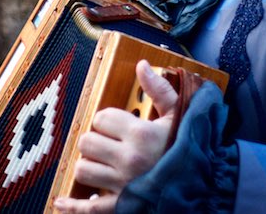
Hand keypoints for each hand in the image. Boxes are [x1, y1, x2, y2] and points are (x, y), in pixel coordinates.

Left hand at [54, 60, 177, 213]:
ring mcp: (123, 185)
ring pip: (83, 170)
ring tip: (101, 160)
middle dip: (94, 139)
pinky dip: (71, 206)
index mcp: (141, 134)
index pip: (102, 118)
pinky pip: (89, 209)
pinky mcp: (122, 206)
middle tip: (108, 141)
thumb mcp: (179, 114)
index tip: (117, 123)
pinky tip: (59, 201)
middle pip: (87, 142)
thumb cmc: (191, 146)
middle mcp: (128, 159)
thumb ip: (158, 89)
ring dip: (88, 164)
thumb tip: (141, 65)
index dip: (107, 119)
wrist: (206, 184)